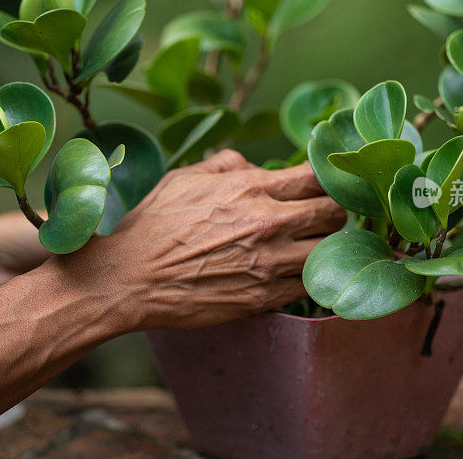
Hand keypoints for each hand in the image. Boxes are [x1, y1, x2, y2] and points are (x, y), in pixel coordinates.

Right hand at [47, 150, 344, 330]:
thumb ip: (225, 164)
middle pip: (334, 213)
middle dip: (336, 211)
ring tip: (317, 247)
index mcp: (249, 187)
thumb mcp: (184, 178)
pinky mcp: (263, 298)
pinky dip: (311, 278)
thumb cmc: (151, 224)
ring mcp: (268, 264)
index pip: (316, 176)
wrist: (126, 278)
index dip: (329, 178)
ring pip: (331, 252)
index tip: (328, 183)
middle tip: (326, 217)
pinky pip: (309, 286)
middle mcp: (267, 223)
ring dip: (329, 248)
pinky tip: (299, 274)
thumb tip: (251, 164)